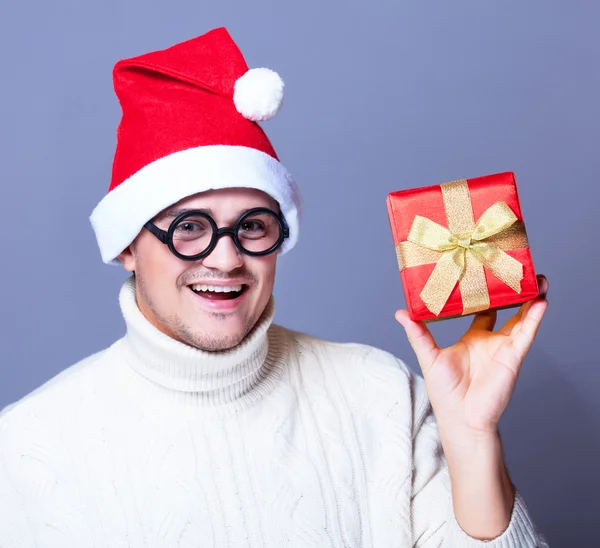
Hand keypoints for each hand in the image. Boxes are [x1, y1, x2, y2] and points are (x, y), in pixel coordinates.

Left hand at [395, 274, 548, 444]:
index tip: (485, 274)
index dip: (486, 294)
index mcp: (473, 338)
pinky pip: (526, 334)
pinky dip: (535, 318)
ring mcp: (504, 348)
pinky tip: (541, 301)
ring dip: (532, 299)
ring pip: (523, 318)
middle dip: (515, 293)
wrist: (460, 418)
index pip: (483, 311)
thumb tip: (400, 312)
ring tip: (539, 278)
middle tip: (519, 272)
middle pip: (508, 311)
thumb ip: (417, 333)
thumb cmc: (444, 392)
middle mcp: (491, 341)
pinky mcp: (513, 357)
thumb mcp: (428, 356)